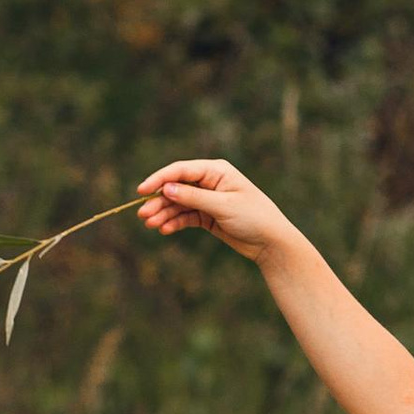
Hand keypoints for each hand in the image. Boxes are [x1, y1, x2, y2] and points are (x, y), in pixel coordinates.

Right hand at [136, 156, 289, 264]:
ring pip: (179, 204)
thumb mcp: (223, 206)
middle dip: (159, 201)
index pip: (181, 170)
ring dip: (163, 213)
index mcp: (216, 171)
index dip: (159, 179)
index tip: (141, 190)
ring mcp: (208, 199)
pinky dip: (174, 222)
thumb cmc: (254, 217)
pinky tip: (164, 229)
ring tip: (151, 225)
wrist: (272, 242)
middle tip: (142, 215)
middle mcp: (210, 182)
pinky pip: (186, 217)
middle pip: (176, 188)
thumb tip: (166, 189)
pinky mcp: (208, 216)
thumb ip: (193, 197)